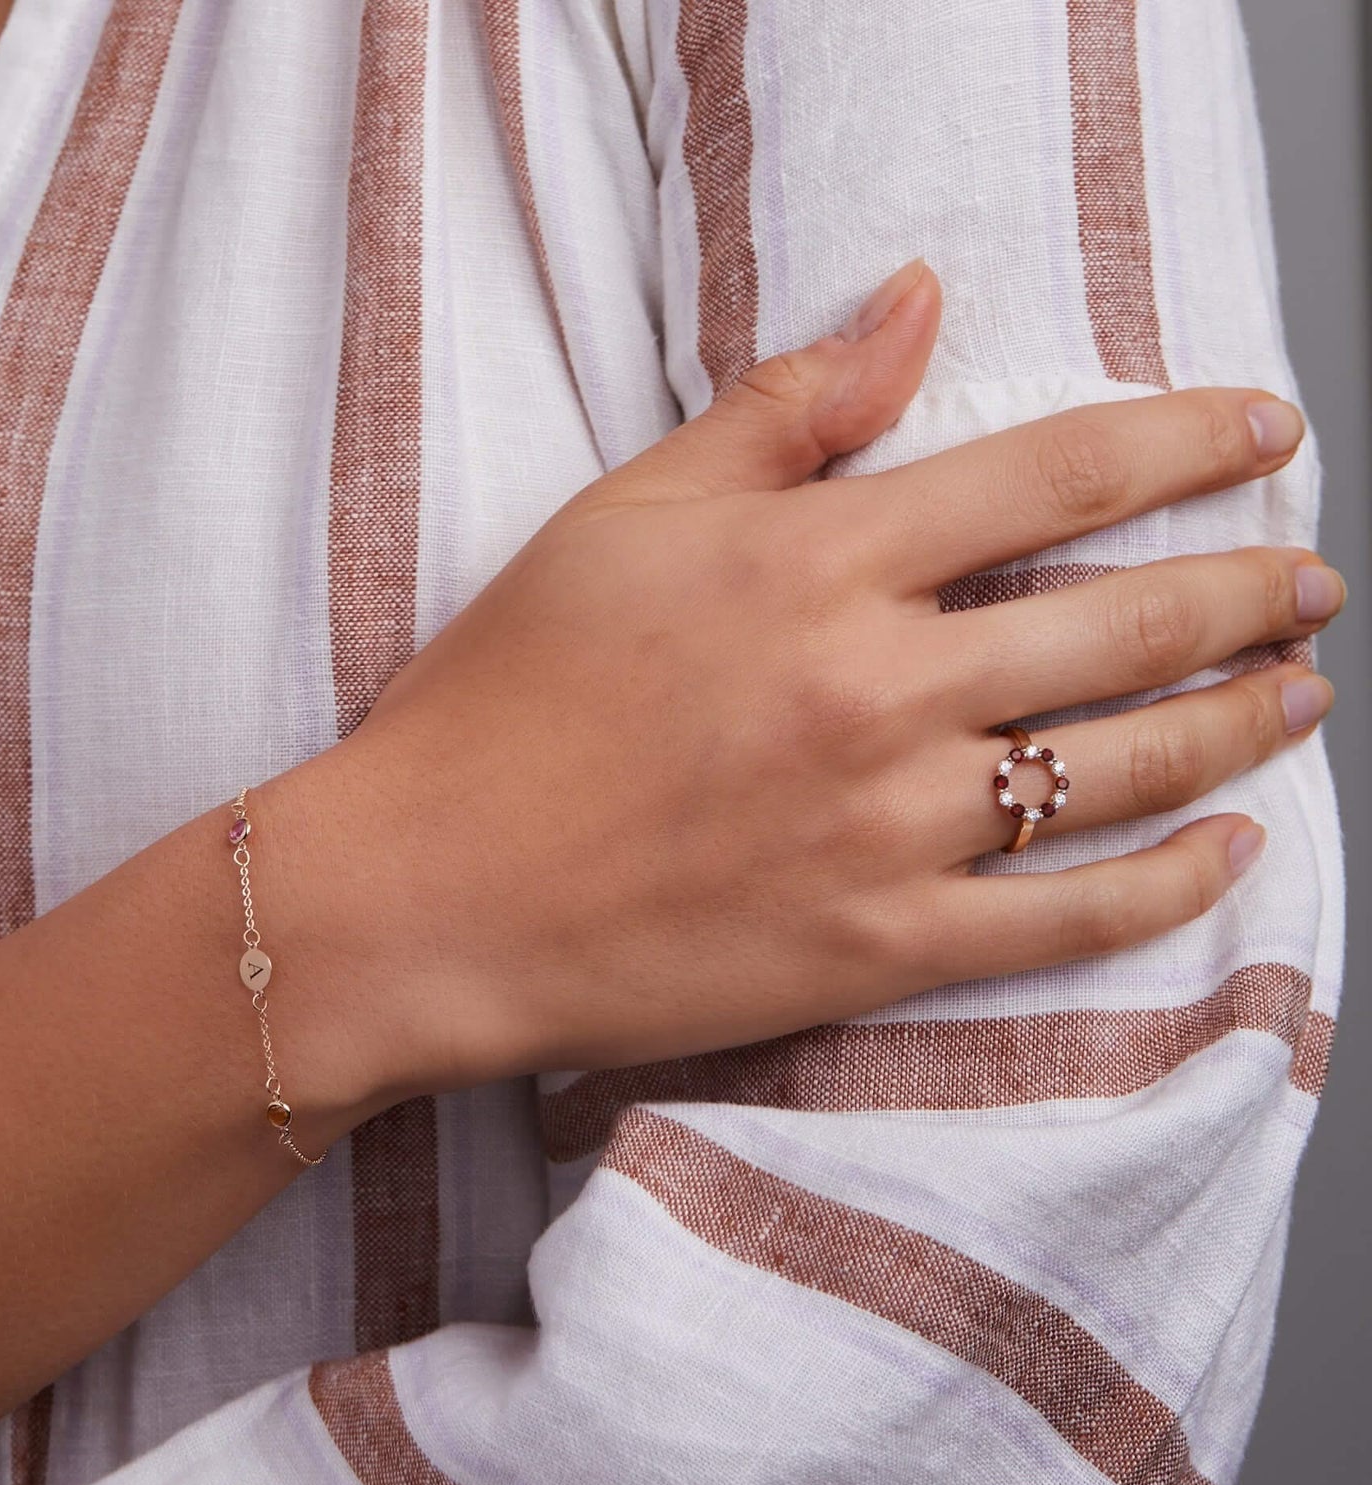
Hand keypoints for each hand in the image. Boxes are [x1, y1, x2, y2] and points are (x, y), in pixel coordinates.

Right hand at [278, 260, 1342, 1103]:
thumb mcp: (626, 517)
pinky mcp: (877, 949)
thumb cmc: (506, 697)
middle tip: (1311, 579)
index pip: (1057, 478)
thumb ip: (783, 409)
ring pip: (1123, 768)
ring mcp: (888, 827)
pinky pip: (1067, 919)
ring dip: (1237, 722)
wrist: (430, 891)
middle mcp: (878, 688)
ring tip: (1297, 694)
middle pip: (1127, 625)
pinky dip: (1171, 885)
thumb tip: (914, 304)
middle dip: (1249, 589)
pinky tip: (1229, 851)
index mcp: (818, 564)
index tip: (1262, 432)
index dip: (1185, 443)